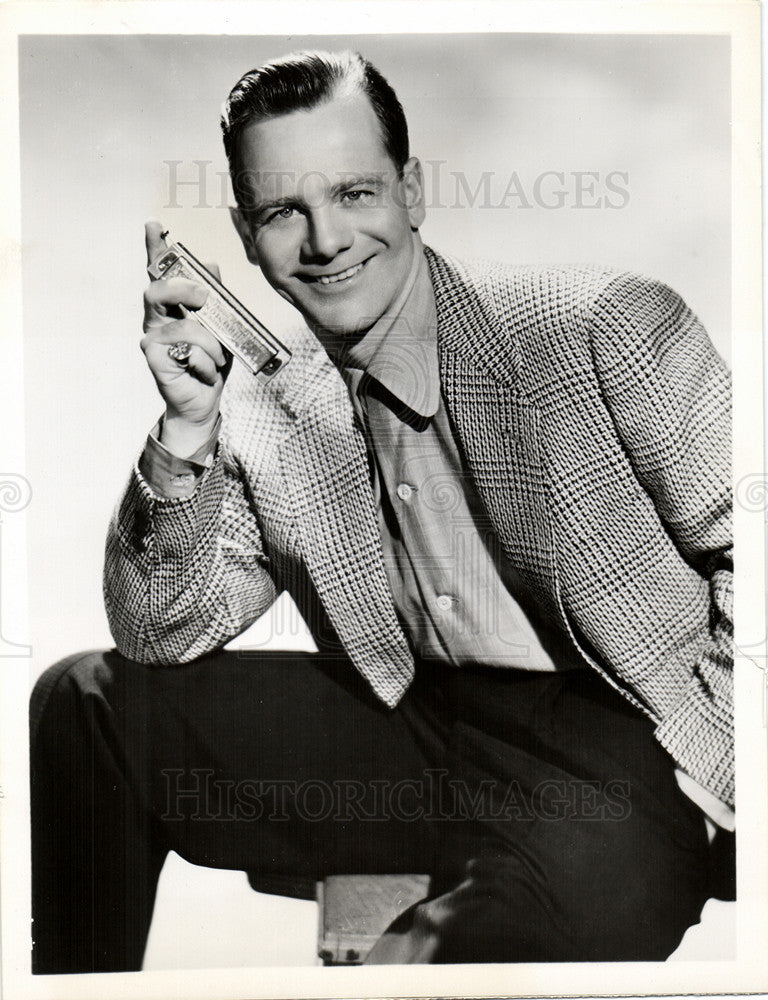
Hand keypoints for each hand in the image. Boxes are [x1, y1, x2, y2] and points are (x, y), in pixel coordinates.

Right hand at [142, 220, 230, 454]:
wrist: (205, 400)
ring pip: (185, 327)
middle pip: (158, 290)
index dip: (154, 249)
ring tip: (217, 359)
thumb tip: (212, 265)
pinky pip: (187, 351)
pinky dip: (206, 362)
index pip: (160, 274)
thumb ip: (216, 299)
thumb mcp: (221, 329)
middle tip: (206, 301)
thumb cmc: (210, 364)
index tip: (153, 225)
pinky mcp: (155, 359)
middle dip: (186, 291)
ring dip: (211, 345)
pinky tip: (205, 371)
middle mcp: (157, 319)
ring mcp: (153, 339)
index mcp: (172, 308)